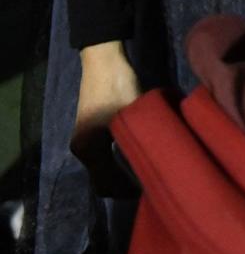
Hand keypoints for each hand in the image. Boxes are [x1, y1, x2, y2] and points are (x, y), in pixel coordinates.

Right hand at [74, 40, 142, 196]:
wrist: (104, 61)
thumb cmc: (119, 86)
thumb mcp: (133, 116)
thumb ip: (139, 142)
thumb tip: (156, 166)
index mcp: (88, 149)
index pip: (107, 184)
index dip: (128, 192)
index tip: (152, 191)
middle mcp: (80, 149)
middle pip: (102, 181)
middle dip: (125, 186)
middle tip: (153, 183)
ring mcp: (83, 141)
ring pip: (102, 170)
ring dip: (122, 175)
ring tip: (148, 171)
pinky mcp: (89, 132)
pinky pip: (102, 159)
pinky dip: (116, 164)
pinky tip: (137, 158)